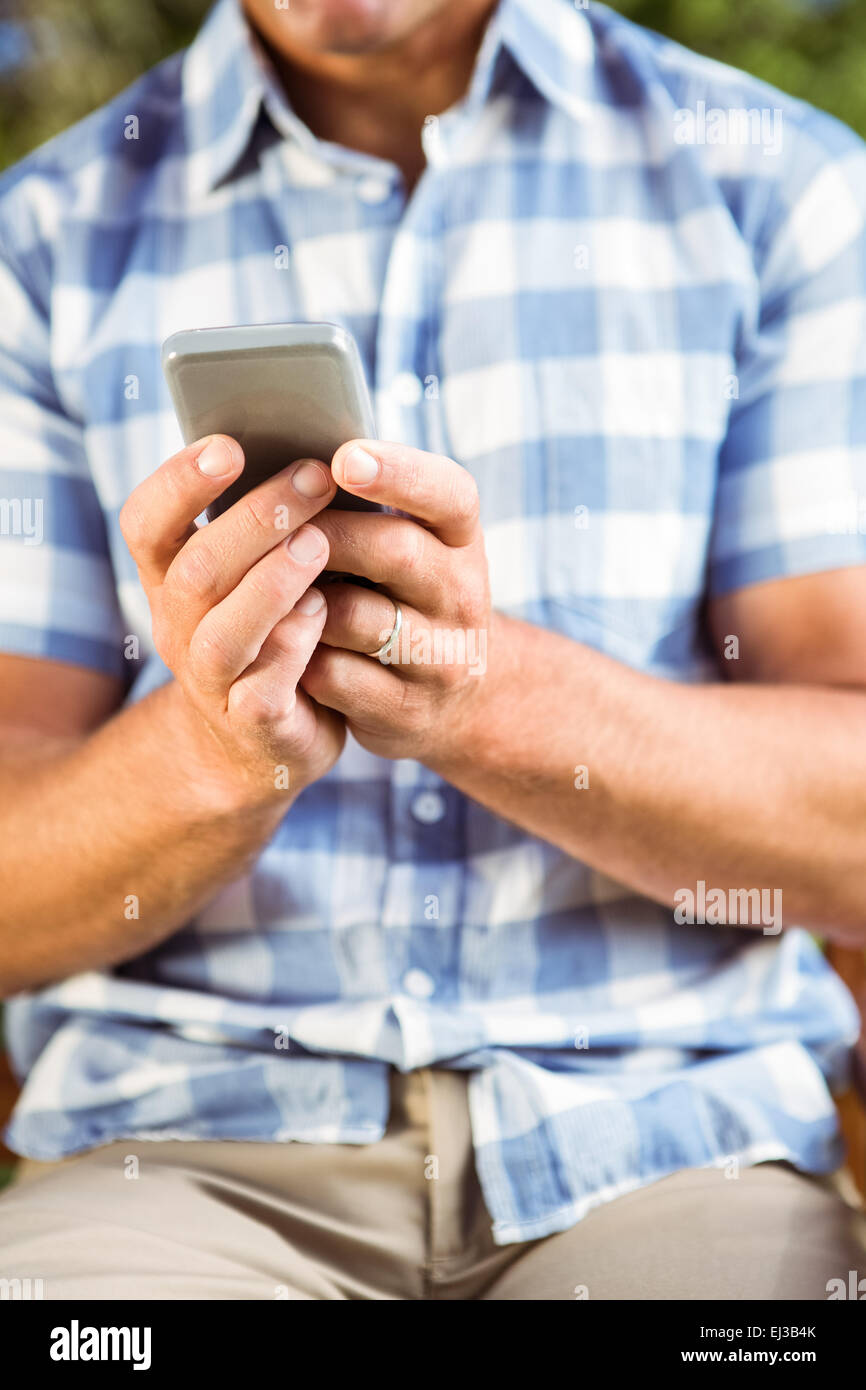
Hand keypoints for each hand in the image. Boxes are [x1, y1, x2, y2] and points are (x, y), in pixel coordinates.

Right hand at [121, 435, 344, 802]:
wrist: (266, 740)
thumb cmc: (273, 630)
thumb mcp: (254, 572)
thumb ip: (266, 523)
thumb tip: (315, 446)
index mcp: (171, 578)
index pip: (146, 523)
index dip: (179, 483)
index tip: (228, 443)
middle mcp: (178, 627)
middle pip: (196, 569)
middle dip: (256, 517)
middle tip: (314, 476)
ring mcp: (211, 681)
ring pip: (222, 633)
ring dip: (271, 582)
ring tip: (318, 542)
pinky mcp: (254, 724)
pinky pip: (263, 688)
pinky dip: (293, 645)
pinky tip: (324, 610)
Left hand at [301, 439, 498, 764]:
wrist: (450, 697)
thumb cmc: (404, 595)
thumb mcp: (412, 544)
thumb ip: (367, 507)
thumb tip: (286, 467)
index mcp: (462, 539)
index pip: (449, 495)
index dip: (400, 474)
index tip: (344, 458)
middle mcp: (463, 595)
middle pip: (394, 552)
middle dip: (326, 534)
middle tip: (274, 524)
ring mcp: (440, 658)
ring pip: (356, 618)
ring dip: (302, 599)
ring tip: (264, 584)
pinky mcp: (406, 710)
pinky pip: (335, 676)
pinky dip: (297, 657)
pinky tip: (276, 643)